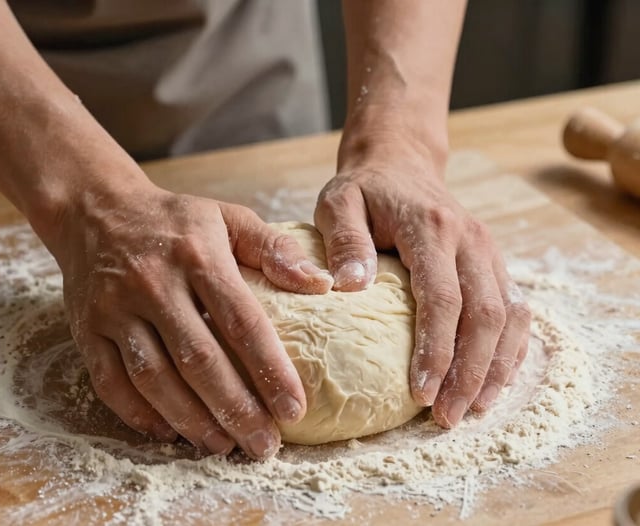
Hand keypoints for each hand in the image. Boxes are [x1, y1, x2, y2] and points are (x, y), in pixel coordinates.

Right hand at [46, 176, 332, 458]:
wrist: (95, 209)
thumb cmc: (174, 221)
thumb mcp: (228, 217)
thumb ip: (274, 249)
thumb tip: (323, 285)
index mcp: (197, 255)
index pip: (240, 321)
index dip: (269, 369)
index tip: (293, 409)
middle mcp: (154, 283)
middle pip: (198, 359)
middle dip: (235, 409)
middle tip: (264, 445)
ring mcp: (115, 308)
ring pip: (153, 377)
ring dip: (190, 419)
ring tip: (223, 446)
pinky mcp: (86, 329)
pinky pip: (110, 382)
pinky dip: (138, 414)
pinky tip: (169, 432)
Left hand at [314, 135, 530, 427]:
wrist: (400, 164)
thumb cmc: (363, 190)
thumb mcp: (338, 203)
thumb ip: (344, 240)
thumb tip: (347, 286)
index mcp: (432, 228)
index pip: (443, 298)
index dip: (436, 350)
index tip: (421, 394)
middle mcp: (471, 240)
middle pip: (485, 315)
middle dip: (469, 372)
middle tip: (447, 418)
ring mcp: (488, 251)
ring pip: (509, 317)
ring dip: (495, 368)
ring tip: (473, 410)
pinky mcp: (493, 263)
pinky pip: (516, 310)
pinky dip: (511, 349)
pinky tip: (493, 381)